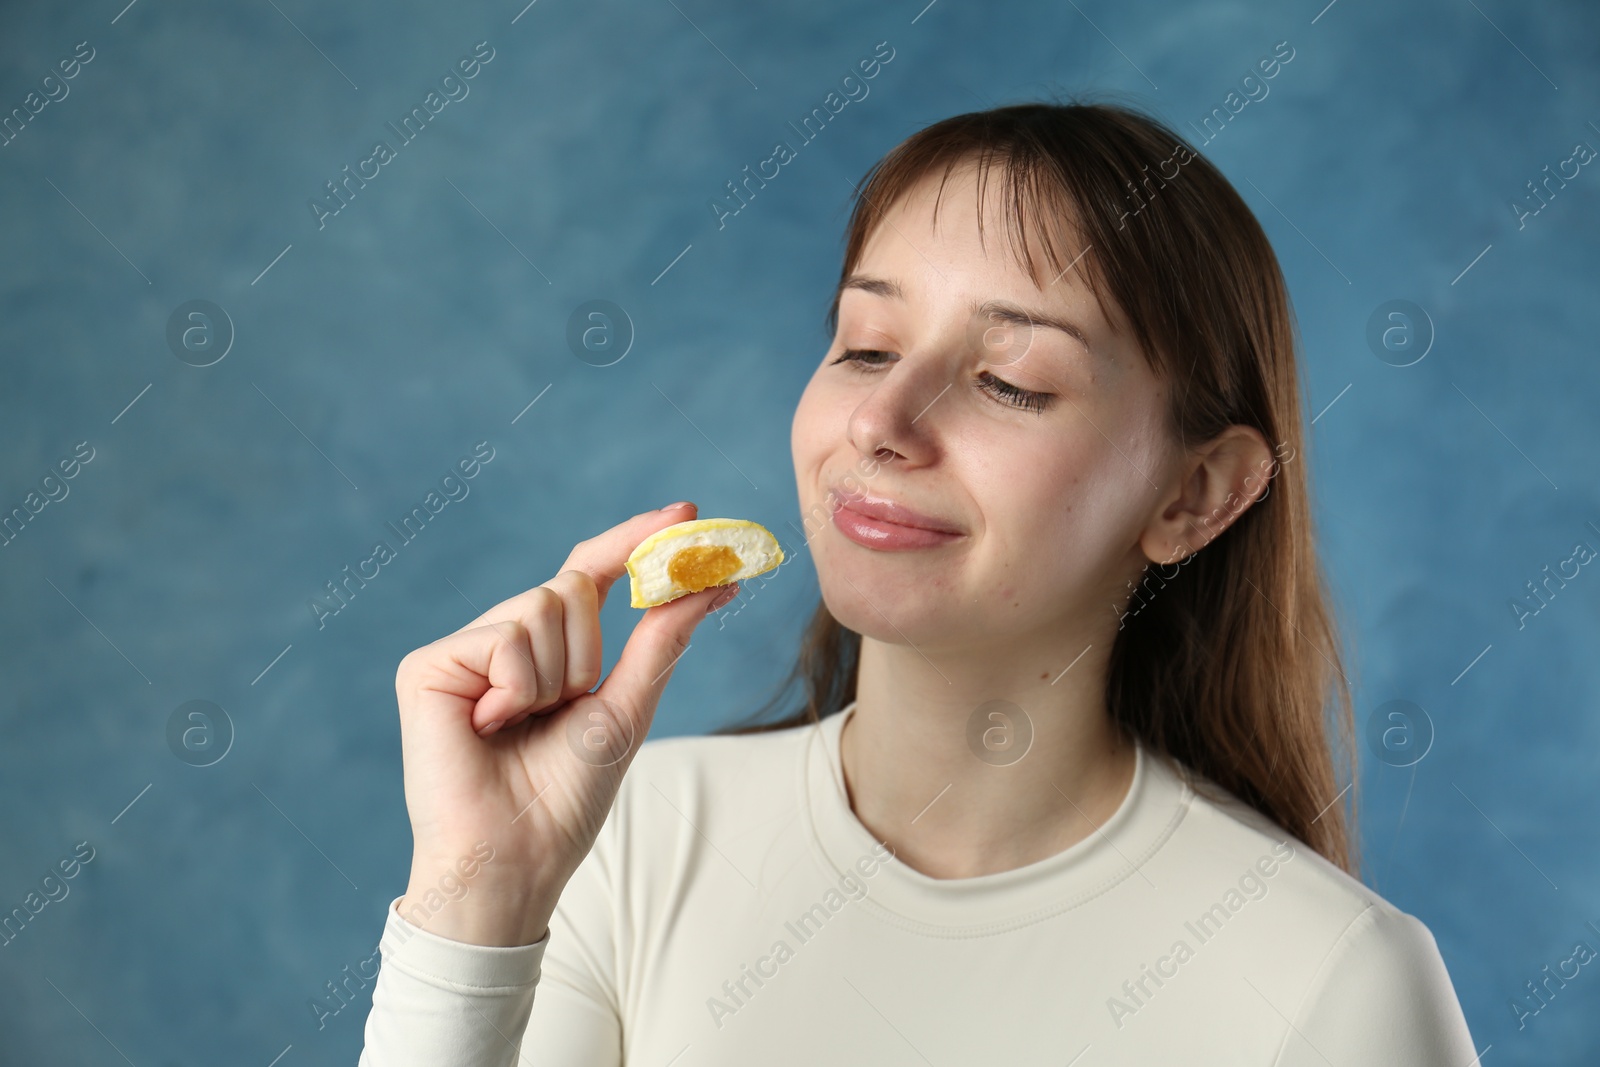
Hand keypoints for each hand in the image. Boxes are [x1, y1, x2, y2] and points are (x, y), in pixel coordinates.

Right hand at [393, 502, 737, 945]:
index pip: (592, 571)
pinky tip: (489, 727)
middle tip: (564, 710)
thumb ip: (663, 638)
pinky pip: (505, 636)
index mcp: (548, 650)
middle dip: (590, 653)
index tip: (688, 512)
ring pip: (544, 605)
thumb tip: (714, 583)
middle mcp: (504, 638)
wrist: (514, 859)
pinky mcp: (428, 665)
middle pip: (572, 585)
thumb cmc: (566, 798)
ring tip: (521, 726)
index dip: (636, 540)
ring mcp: (463, 650)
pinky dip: (517, 687)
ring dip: (556, 677)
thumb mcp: (627, 708)